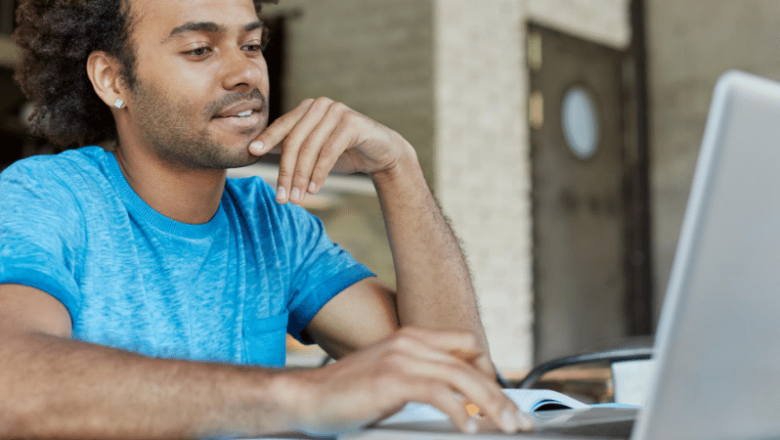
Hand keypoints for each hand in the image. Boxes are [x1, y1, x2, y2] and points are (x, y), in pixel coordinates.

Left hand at [248, 97, 413, 204]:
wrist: (381, 153)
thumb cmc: (344, 152)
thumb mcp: (313, 150)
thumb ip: (291, 147)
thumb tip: (257, 150)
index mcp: (307, 108)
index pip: (283, 126)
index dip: (267, 139)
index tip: (252, 153)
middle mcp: (320, 106)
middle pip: (294, 140)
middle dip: (286, 171)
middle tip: (282, 197)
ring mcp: (337, 112)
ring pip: (310, 148)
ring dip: (301, 177)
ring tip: (298, 198)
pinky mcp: (352, 123)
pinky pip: (329, 151)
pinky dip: (319, 172)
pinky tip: (314, 189)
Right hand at [275, 327, 532, 435]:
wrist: (307, 397)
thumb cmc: (347, 393)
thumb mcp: (391, 377)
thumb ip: (422, 379)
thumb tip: (456, 400)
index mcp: (412, 337)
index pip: (468, 345)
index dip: (489, 371)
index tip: (501, 399)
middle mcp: (411, 342)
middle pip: (473, 363)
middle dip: (501, 395)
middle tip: (519, 421)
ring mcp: (402, 358)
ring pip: (464, 377)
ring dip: (492, 405)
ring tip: (507, 427)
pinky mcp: (393, 379)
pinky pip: (440, 393)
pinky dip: (461, 413)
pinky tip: (469, 429)